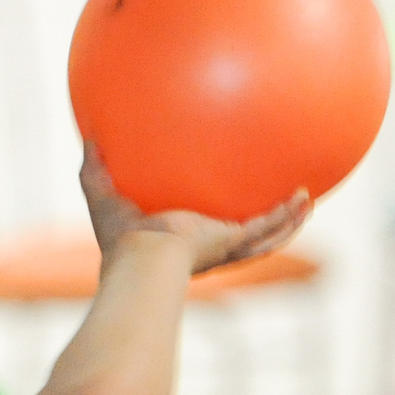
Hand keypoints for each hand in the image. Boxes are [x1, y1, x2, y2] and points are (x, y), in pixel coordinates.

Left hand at [80, 145, 309, 275]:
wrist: (141, 257)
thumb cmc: (119, 236)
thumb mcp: (104, 195)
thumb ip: (95, 168)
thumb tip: (88, 137)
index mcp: (182, 241)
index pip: (203, 231)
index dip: (216, 221)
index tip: (226, 203)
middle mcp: (207, 247)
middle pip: (244, 238)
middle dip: (264, 225)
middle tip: (281, 204)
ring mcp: (224, 247)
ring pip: (267, 237)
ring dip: (288, 222)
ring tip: (307, 203)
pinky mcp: (233, 241)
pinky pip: (268, 227)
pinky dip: (287, 216)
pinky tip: (305, 199)